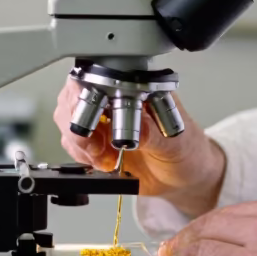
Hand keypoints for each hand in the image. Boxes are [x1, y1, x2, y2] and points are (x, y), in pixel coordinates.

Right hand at [55, 79, 225, 216]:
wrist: (185, 178)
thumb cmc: (188, 151)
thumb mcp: (177, 143)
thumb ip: (155, 135)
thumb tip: (137, 128)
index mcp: (137, 88)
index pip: (100, 77)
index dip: (88, 94)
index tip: (96, 119)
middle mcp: (115, 99)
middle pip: (74, 97)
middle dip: (77, 124)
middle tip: (95, 146)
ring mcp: (104, 120)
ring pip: (68, 121)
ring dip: (79, 143)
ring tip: (103, 157)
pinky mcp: (97, 142)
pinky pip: (73, 143)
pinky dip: (81, 155)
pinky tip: (103, 162)